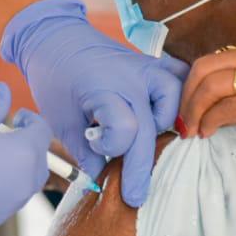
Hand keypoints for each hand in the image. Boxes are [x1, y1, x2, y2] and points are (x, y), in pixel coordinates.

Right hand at [0, 83, 52, 235]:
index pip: (42, 132)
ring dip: (13, 170)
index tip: (17, 116)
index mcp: (24, 154)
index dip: (31, 120)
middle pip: (38, 162)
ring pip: (22, 185)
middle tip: (7, 136)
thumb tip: (3, 91)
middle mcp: (24, 184)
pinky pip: (3, 202)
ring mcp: (8, 206)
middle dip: (27, 147)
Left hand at [1, 0, 187, 206]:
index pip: (125, 129)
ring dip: (165, 124)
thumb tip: (101, 182)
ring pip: (174, 99)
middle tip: (135, 195)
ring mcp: (144, 68)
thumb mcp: (62, 121)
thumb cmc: (55, 82)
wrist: (55, 39)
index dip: (113, 149)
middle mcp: (130, 78)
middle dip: (140, 167)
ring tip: (147, 137)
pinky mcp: (152, 62)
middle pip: (149, 128)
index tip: (98, 150)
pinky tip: (172, 113)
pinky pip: (179, 76)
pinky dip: (180, 95)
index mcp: (102, 90)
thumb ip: (85, 153)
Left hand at [180, 30, 235, 147]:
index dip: (195, 82)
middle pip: (204, 68)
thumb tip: (217, 93)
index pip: (215, 57)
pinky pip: (227, 110)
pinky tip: (208, 132)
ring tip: (191, 128)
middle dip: (186, 94)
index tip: (190, 100)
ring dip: (193, 111)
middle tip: (182, 116)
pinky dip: (210, 121)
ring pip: (211, 88)